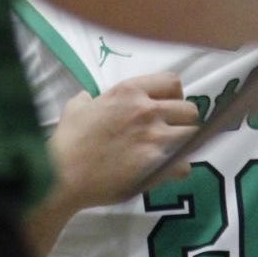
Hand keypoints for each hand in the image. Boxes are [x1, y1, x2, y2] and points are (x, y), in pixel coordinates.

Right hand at [48, 72, 198, 208]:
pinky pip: (186, 165)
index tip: (166, 107)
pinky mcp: (159, 165)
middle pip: (190, 110)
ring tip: (171, 151)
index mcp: (130, 91)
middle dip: (183, 121)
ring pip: (193, 135)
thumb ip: (89, 99)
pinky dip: (178, 169)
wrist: (64, 174)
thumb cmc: (68, 140)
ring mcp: (156, 138)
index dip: (174, 95)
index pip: (172, 82)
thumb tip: (89, 98)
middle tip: (170, 132)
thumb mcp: (76, 107)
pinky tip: (166, 171)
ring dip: (185, 143)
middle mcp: (147, 110)